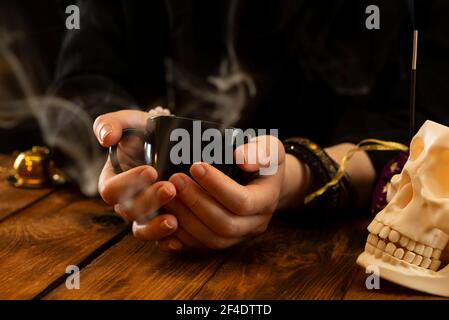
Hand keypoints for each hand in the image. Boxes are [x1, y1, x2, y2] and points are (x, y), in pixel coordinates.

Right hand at [93, 109, 178, 242]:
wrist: (170, 144)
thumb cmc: (145, 133)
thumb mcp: (129, 122)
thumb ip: (112, 124)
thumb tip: (105, 138)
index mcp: (112, 180)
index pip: (112, 189)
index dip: (129, 183)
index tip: (151, 170)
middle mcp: (125, 202)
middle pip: (129, 211)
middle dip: (150, 201)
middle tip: (170, 188)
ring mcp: (143, 215)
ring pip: (142, 229)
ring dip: (156, 227)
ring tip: (174, 221)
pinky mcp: (160, 223)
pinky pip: (160, 240)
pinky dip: (168, 241)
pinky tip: (179, 238)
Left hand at [142, 135, 291, 250]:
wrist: (266, 181)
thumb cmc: (264, 159)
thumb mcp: (269, 148)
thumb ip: (259, 151)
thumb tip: (240, 158)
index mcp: (267, 200)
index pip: (242, 202)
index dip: (217, 186)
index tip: (195, 166)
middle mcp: (255, 223)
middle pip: (225, 225)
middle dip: (196, 203)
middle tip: (175, 180)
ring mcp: (240, 236)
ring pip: (212, 239)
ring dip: (186, 219)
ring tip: (168, 195)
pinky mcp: (224, 241)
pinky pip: (201, 246)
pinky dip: (182, 235)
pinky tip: (167, 216)